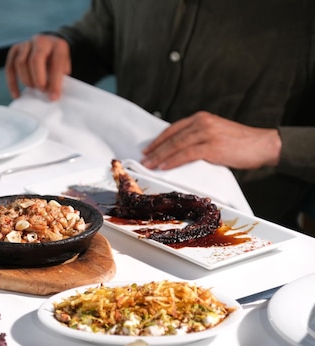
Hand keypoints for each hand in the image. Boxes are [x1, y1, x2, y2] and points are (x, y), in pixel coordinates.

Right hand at [5, 34, 70, 99]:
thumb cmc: (57, 61)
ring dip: (26, 80)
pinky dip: (12, 83)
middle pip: (35, 59)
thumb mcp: (64, 67)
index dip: (55, 82)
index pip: (56, 63)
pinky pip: (10, 67)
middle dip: (38, 79)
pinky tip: (16, 94)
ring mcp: (27, 43)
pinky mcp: (15, 49)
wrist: (48, 46)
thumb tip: (51, 95)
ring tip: (33, 88)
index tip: (53, 97)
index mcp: (58, 45)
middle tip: (42, 91)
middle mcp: (41, 41)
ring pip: (20, 63)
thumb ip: (60, 79)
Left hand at [141, 111, 281, 169]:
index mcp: (201, 117)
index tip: (148, 149)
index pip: (173, 129)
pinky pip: (186, 154)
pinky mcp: (212, 146)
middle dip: (155, 149)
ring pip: (176, 145)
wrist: (263, 145)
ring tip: (148, 165)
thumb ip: (199, 137)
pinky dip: (173, 161)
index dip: (159, 140)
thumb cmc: (241, 143)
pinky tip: (163, 166)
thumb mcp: (216, 133)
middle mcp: (202, 122)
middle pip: (172, 137)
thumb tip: (180, 150)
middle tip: (143, 159)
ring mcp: (207, 133)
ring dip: (160, 156)